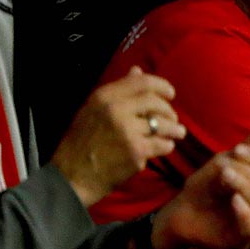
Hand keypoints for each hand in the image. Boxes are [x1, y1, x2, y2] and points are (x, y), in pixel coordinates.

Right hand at [50, 66, 185, 206]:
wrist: (71, 177)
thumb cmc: (80, 144)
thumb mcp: (92, 110)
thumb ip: (118, 91)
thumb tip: (137, 71)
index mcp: (104, 97)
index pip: (142, 83)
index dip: (162, 86)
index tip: (170, 93)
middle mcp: (117, 110)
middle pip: (156, 102)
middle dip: (169, 110)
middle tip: (173, 118)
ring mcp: (128, 131)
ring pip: (163, 124)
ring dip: (175, 128)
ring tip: (178, 132)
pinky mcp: (136, 151)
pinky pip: (162, 144)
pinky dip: (167, 145)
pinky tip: (165, 146)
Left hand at [150, 129, 249, 248]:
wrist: (180, 212)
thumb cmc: (205, 188)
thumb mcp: (223, 164)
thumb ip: (245, 152)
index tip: (237, 149)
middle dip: (249, 173)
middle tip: (224, 167)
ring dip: (246, 188)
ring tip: (225, 177)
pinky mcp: (242, 243)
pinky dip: (245, 213)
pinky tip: (234, 200)